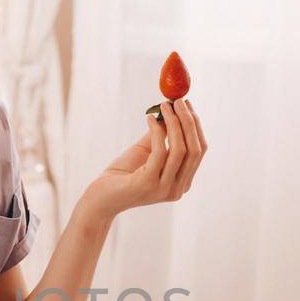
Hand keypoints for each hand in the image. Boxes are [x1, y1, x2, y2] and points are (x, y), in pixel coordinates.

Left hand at [82, 98, 206, 218]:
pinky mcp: (148, 184)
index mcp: (182, 182)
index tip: (187, 104)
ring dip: (174, 122)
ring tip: (164, 105)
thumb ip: (162, 135)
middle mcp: (178, 189)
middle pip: (195, 149)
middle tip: (178, 101)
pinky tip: (148, 118)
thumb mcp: (147, 152)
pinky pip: (160, 151)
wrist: (100, 199)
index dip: (195, 125)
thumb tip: (172, 110)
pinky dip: (157, 131)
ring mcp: (164, 189)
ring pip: (180, 149)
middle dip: (188, 121)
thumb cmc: (122, 175)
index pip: (199, 150)